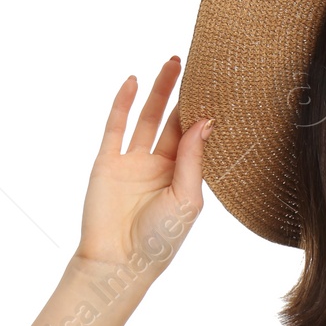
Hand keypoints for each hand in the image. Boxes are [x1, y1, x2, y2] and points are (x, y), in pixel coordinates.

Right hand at [75, 56, 210, 272]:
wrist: (119, 262)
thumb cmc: (161, 240)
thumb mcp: (186, 198)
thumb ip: (193, 159)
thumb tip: (204, 121)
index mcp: (183, 176)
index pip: (195, 136)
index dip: (203, 111)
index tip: (218, 86)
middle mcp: (159, 165)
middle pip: (174, 120)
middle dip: (184, 93)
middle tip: (197, 64)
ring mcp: (132, 162)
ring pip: (148, 117)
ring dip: (158, 91)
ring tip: (172, 63)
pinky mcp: (107, 162)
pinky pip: (116, 127)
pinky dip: (124, 103)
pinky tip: (134, 82)